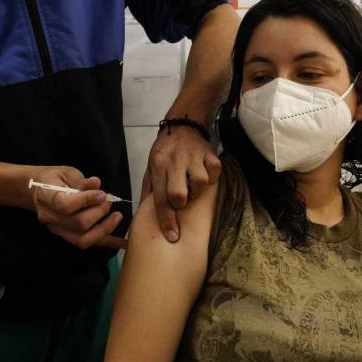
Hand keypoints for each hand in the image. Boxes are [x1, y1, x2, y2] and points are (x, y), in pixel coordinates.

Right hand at [30, 166, 125, 249]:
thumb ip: (81, 180)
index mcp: (47, 197)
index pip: (65, 205)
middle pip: (77, 224)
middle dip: (99, 213)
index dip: (86, 200)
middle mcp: (50, 217)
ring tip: (117, 216)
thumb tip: (96, 183)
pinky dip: (106, 242)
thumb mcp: (66, 173)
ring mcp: (57, 230)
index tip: (101, 194)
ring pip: (82, 239)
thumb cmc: (54, 179)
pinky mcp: (66, 236)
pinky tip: (122, 242)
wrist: (39, 191)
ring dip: (104, 229)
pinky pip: (88, 243)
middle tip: (108, 201)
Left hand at [145, 127, 220, 242]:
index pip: (161, 198)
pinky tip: (206, 174)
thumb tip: (146, 214)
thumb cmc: (164, 151)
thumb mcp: (151, 166)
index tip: (172, 236)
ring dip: (198, 190)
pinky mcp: (209, 152)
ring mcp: (193, 156)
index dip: (166, 220)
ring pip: (200, 183)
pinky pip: (215, 170)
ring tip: (193, 185)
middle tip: (182, 200)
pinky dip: (213, 176)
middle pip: (179, 194)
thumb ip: (150, 188)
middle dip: (181, 203)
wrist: (180, 125)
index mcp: (158, 166)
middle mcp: (175, 161)